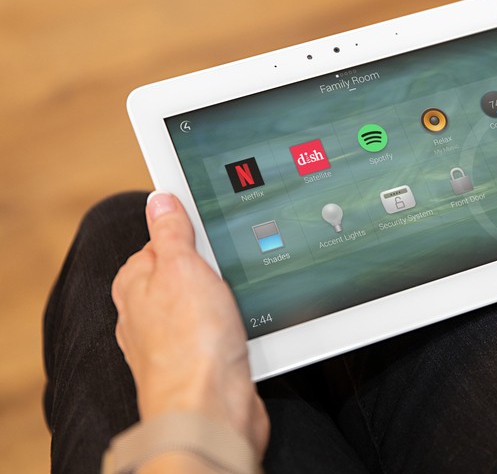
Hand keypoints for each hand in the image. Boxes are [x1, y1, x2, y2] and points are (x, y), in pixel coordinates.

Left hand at [112, 192, 268, 456]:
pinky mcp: (202, 363)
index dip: (190, 232)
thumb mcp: (182, 267)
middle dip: (214, 268)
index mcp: (136, 284)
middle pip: (186, 272)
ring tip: (243, 301)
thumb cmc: (190, 343)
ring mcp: (175, 341)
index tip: (213, 228)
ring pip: (208, 304)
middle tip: (234, 266)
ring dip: (230, 300)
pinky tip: (248, 329)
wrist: (210, 410)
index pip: (160, 242)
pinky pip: (223, 332)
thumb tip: (159, 200)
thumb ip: (171, 232)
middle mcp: (148, 314)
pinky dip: (238, 328)